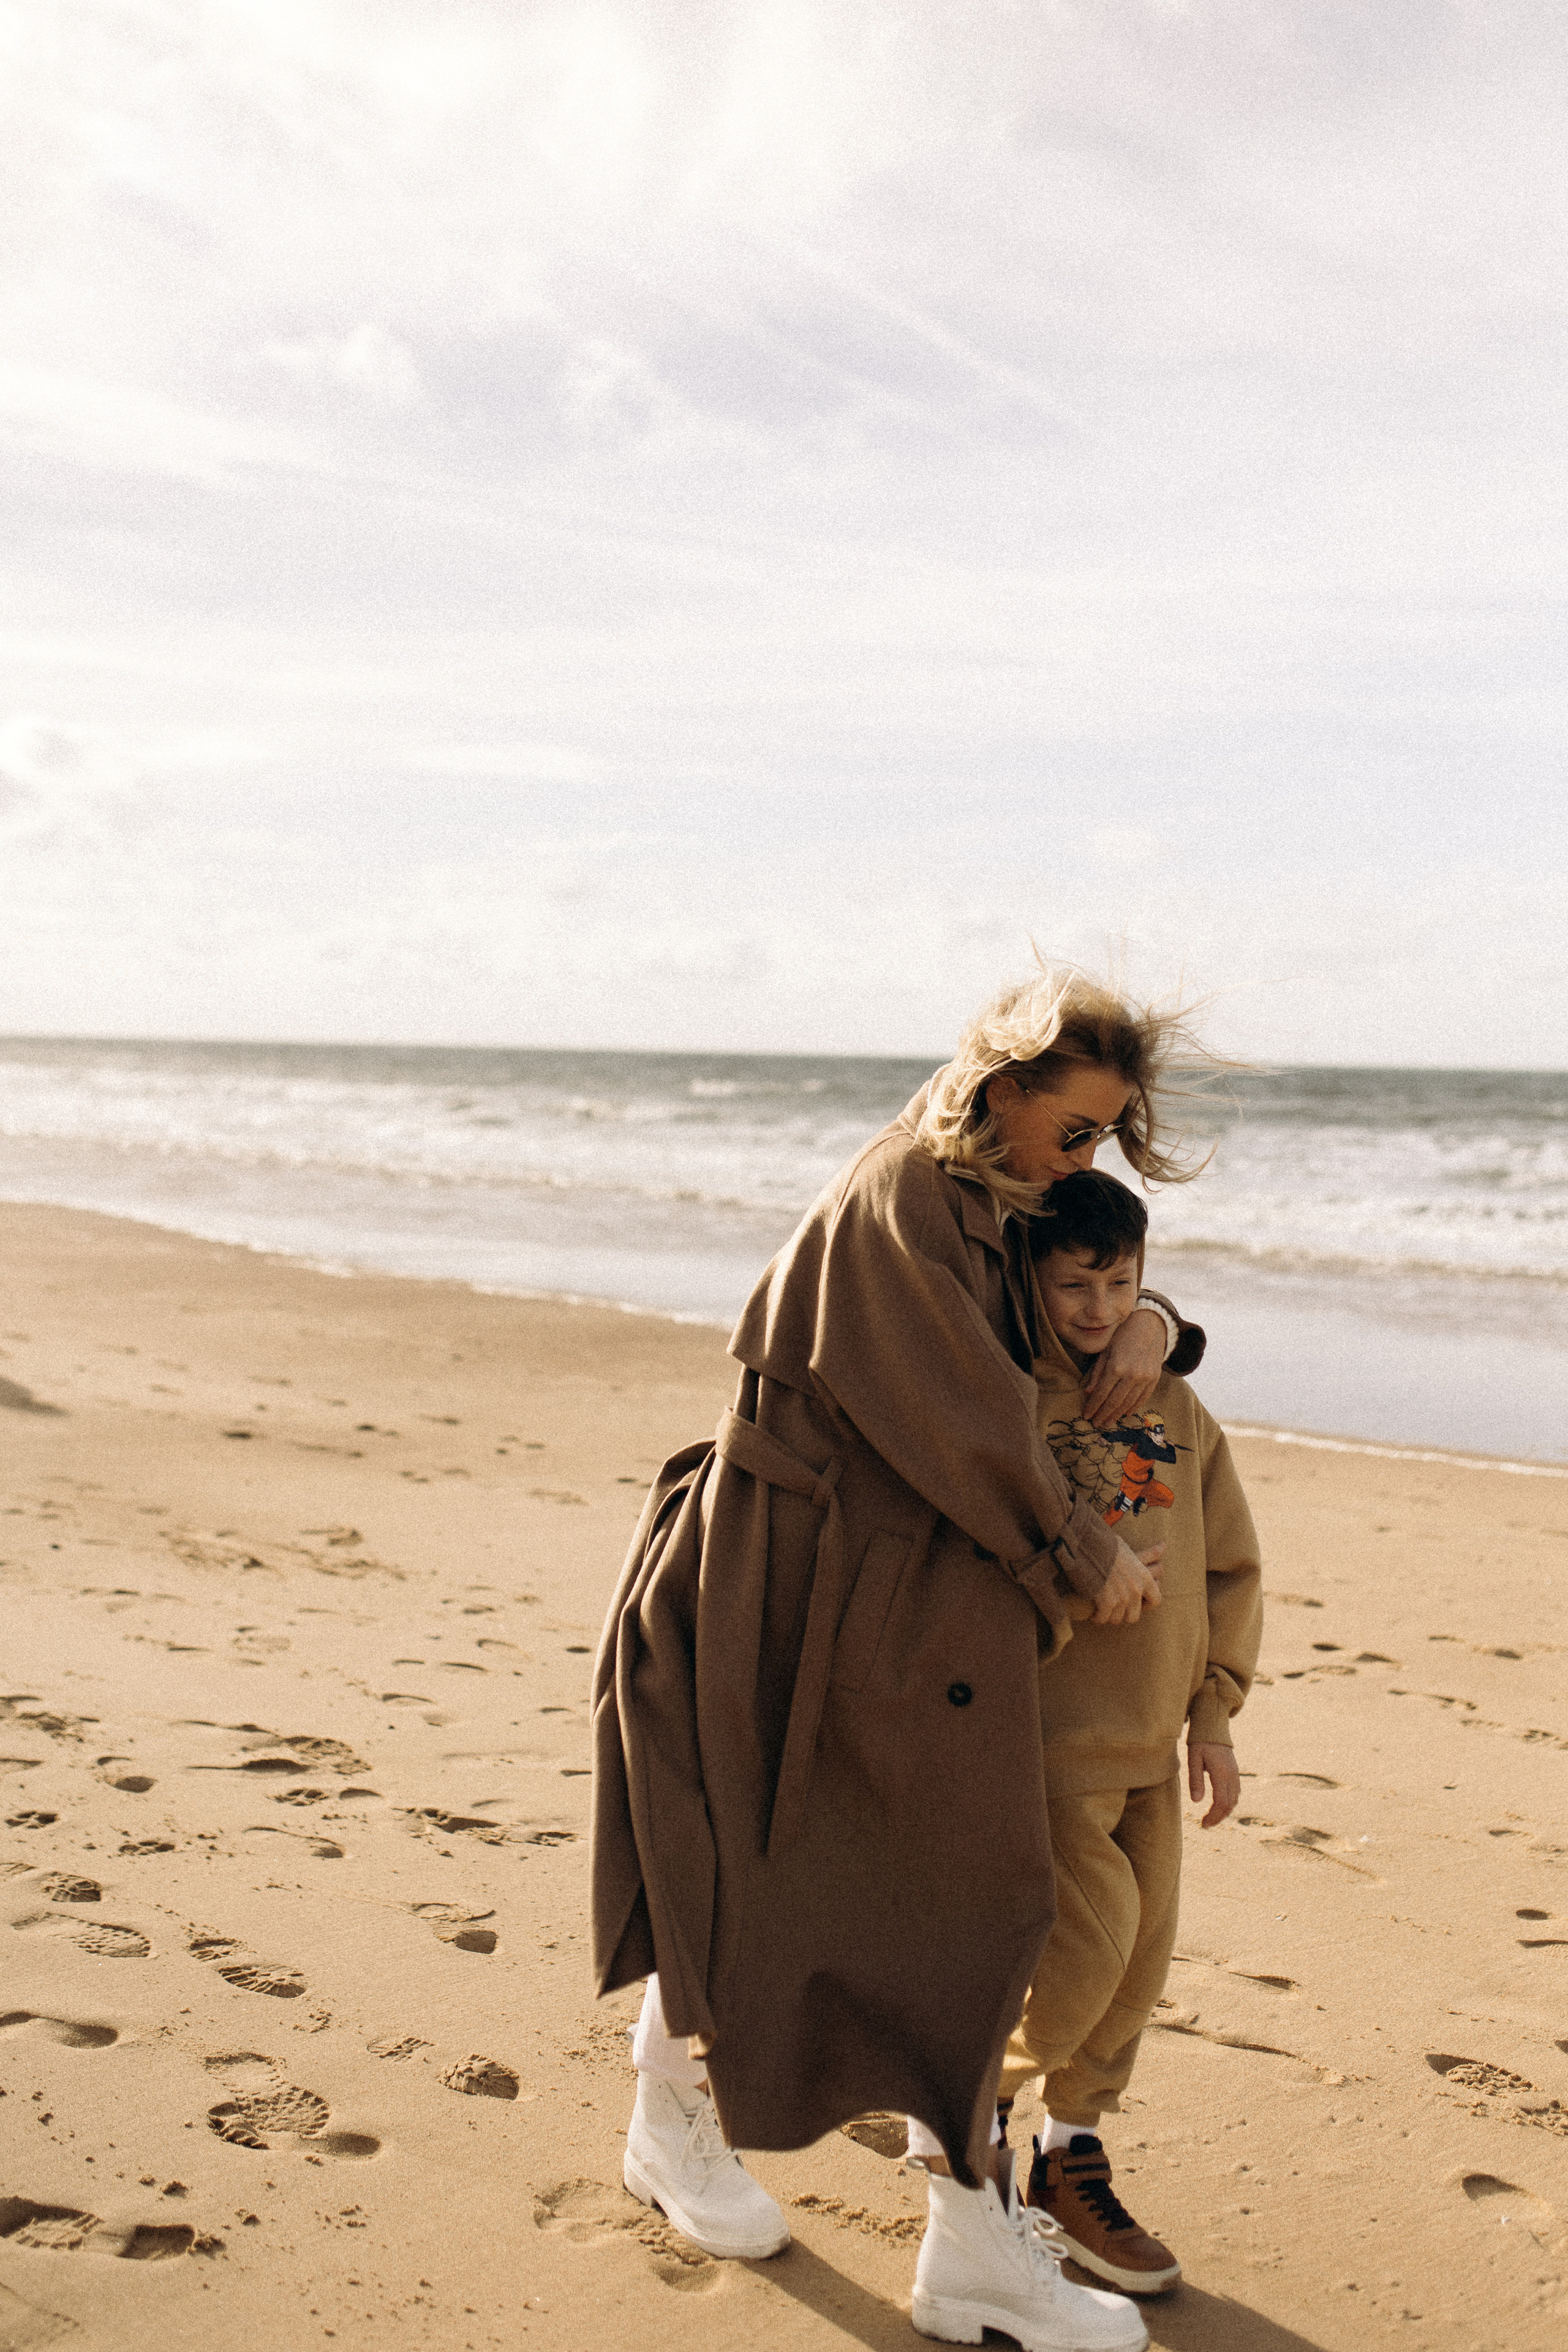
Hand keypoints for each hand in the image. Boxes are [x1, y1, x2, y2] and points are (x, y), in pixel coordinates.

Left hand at [1082, 1308, 1166, 1428]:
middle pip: (1115, 1402)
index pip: (1101, 1393)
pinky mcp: (1154, 1379)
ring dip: (1117, 1415)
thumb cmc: (1123, 1336)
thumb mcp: (1105, 1350)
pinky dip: (1133, 1408)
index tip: (1086, 1415)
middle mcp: (1132, 1375)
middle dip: (1103, 1414)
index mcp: (1116, 1367)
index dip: (1093, 1407)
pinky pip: (1143, 1398)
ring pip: (1128, 1403)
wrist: (1150, 1326)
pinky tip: (1124, 1413)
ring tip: (1107, 1421)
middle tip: (1095, 1424)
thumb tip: (1088, 1392)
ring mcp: (1145, 1378)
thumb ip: (1097, 1372)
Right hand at [1091, 1541, 1164, 1626]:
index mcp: (1144, 1576)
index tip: (1138, 1603)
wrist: (1088, 1545)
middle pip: (1134, 1615)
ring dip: (1109, 1615)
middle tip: (1115, 1608)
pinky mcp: (1107, 1602)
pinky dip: (1096, 1616)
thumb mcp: (1129, 1548)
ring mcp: (1122, 1597)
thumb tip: (1163, 1545)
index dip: (1147, 1604)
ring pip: (1117, 1618)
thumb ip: (1144, 1555)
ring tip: (1101, 1611)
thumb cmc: (1106, 1544)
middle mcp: (1136, 1589)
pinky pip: (1103, 1617)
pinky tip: (1092, 1613)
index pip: (1156, 1600)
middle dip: (1124, 1613)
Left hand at [1187, 1742, 1239, 1826]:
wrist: (1213, 1727)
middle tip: (1205, 1824)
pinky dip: (1229, 1803)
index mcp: (1221, 1773)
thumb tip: (1196, 1801)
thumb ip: (1195, 1780)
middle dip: (1218, 1817)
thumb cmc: (1200, 1742)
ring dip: (1224, 1812)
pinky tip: (1219, 1805)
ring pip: (1234, 1800)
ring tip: (1211, 1817)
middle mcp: (1231, 1775)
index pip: (1221, 1802)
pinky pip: (1236, 1793)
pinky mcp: (1235, 1772)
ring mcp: (1235, 1774)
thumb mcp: (1193, 1759)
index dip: (1213, 1816)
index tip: (1203, 1824)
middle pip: (1229, 1804)